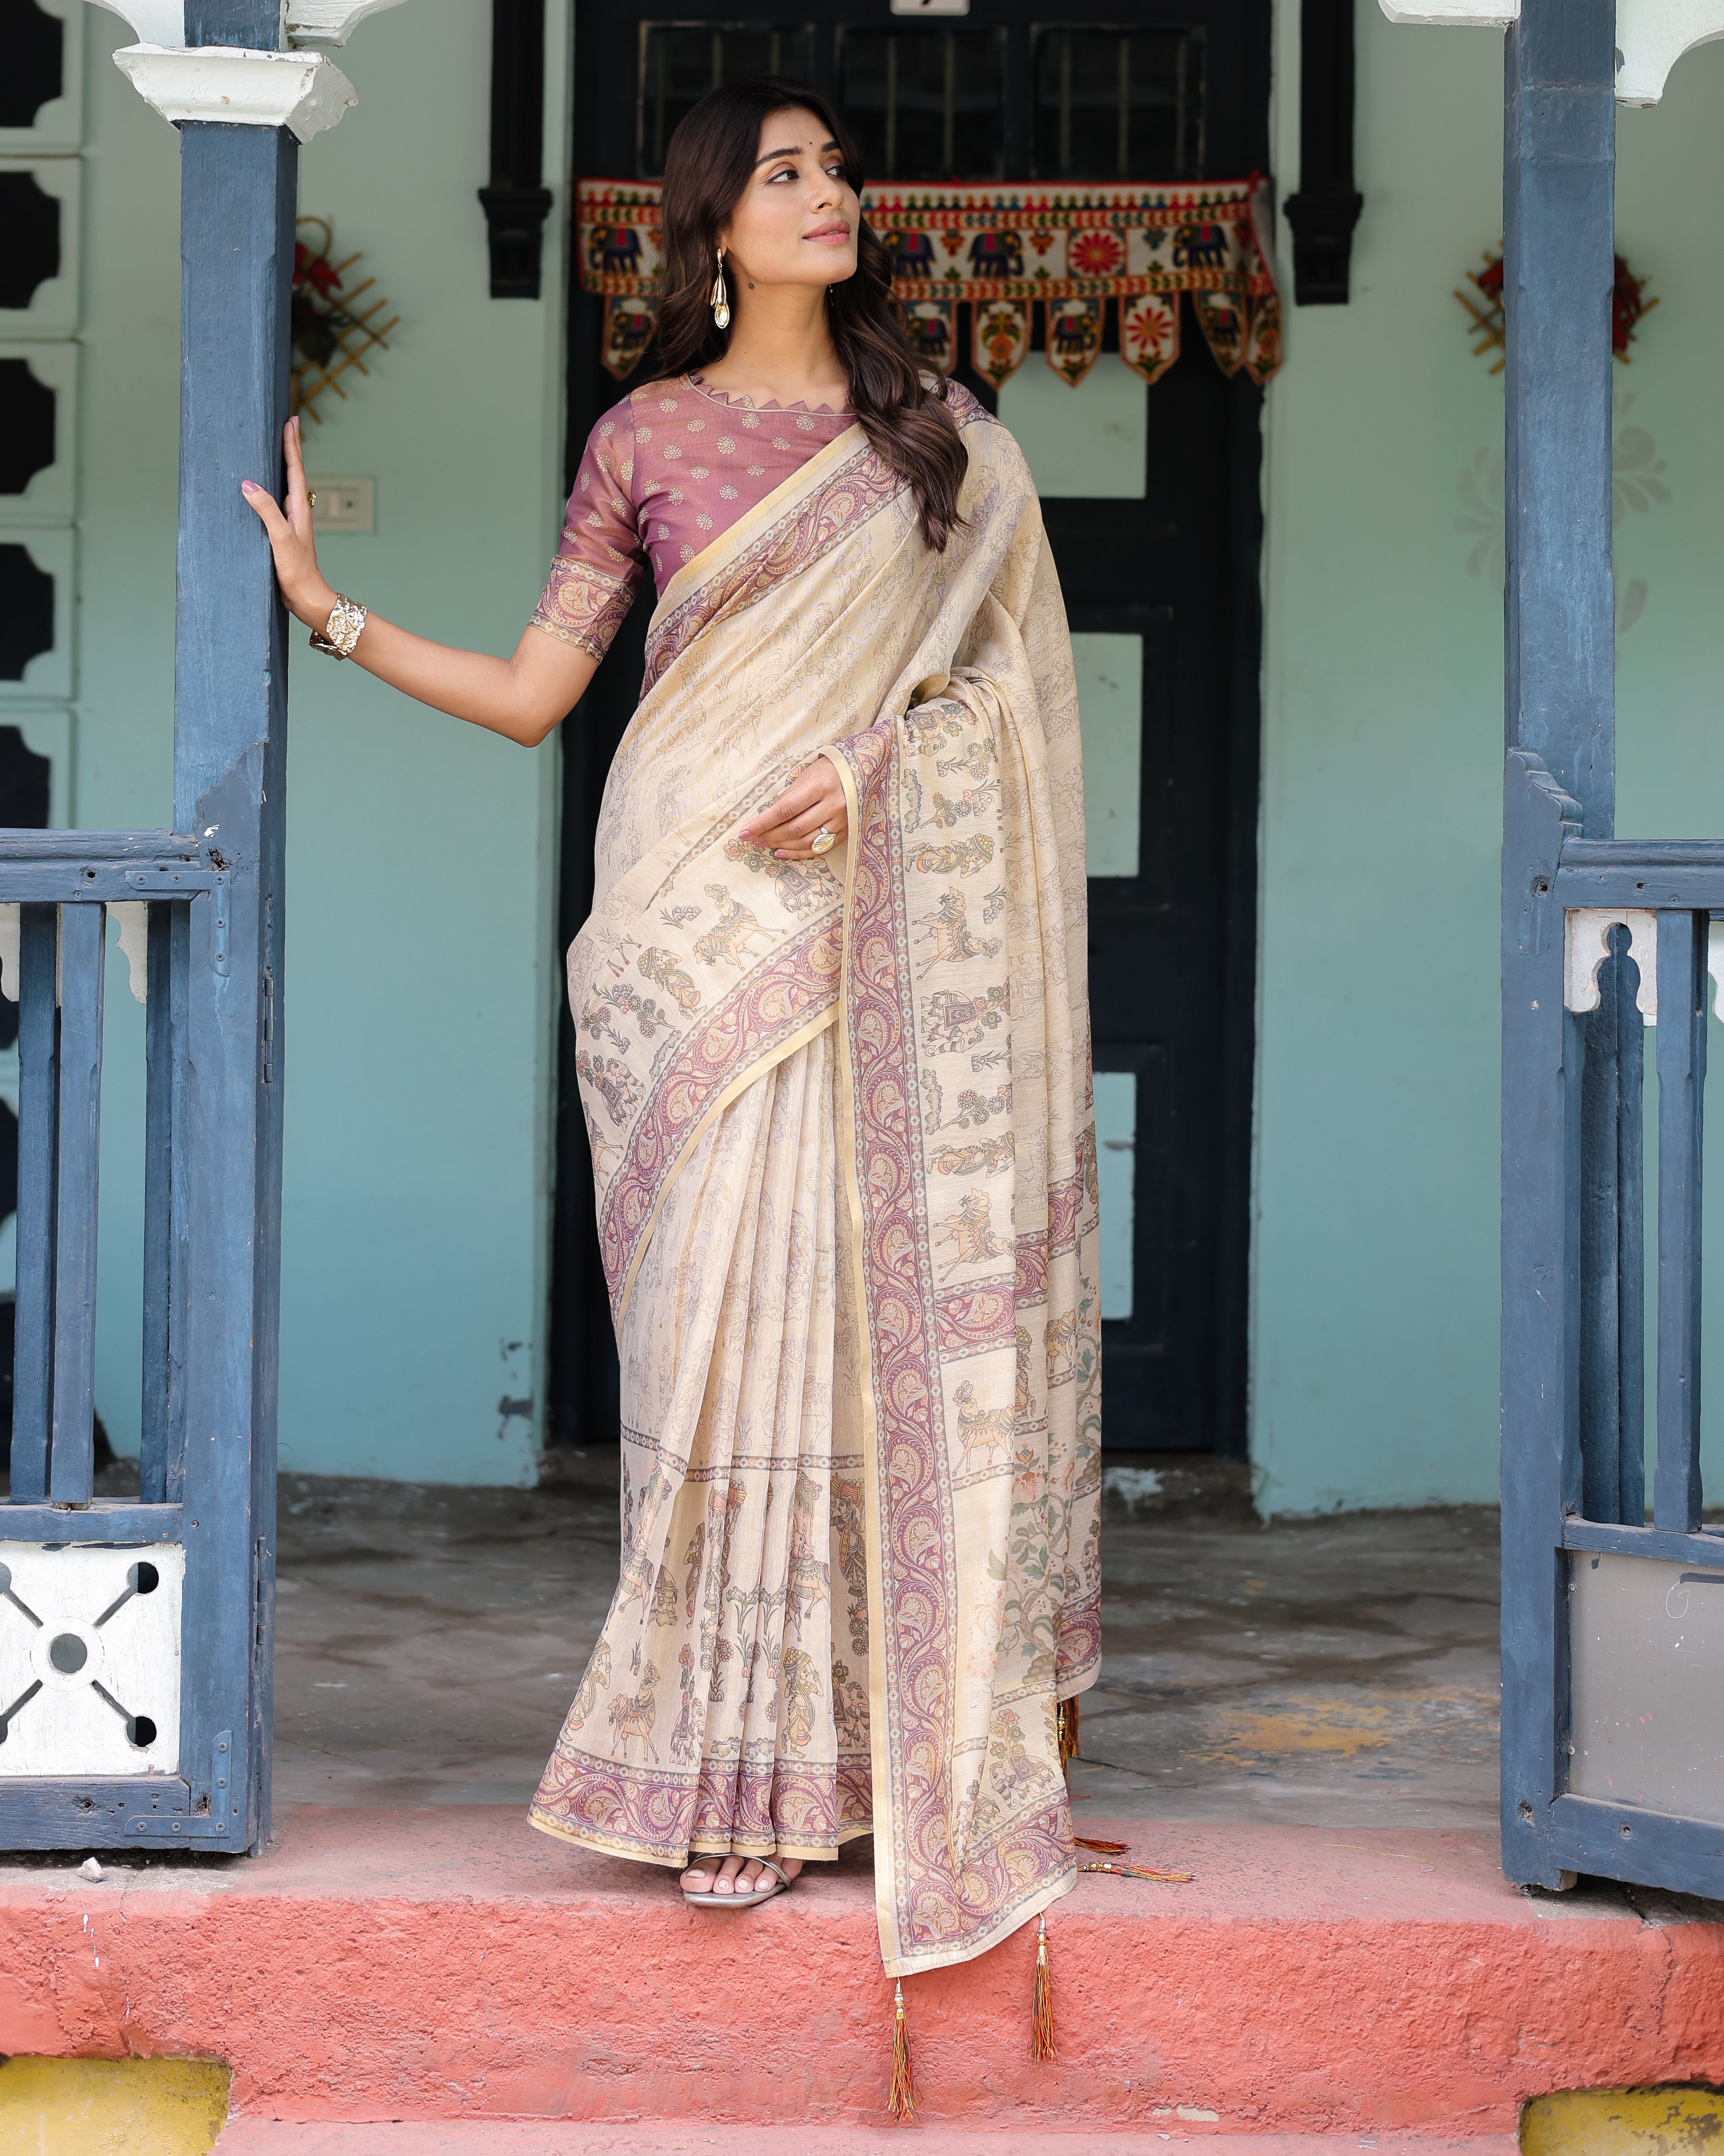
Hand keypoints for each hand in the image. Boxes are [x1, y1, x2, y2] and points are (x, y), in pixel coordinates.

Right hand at [241, 416, 335, 629]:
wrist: (307, 599)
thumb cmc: (298, 572)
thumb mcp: (281, 539)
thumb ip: (266, 511)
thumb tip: (248, 484)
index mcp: (298, 509)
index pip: (295, 469)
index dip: (291, 445)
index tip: (290, 421)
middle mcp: (296, 512)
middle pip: (293, 472)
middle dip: (291, 447)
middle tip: (289, 423)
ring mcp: (290, 522)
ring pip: (286, 485)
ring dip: (283, 464)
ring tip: (279, 446)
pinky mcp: (283, 534)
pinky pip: (276, 502)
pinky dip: (272, 488)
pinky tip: (264, 490)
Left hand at [740, 755, 847, 860]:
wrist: (861, 771)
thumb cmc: (829, 770)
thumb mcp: (806, 775)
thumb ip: (788, 797)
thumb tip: (768, 818)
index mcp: (820, 786)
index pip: (785, 809)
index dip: (763, 823)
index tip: (745, 832)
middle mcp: (833, 805)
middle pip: (794, 828)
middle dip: (769, 836)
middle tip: (753, 839)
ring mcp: (841, 821)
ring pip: (806, 841)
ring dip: (781, 846)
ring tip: (764, 844)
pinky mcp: (846, 832)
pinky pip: (818, 849)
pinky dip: (798, 853)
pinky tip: (781, 853)